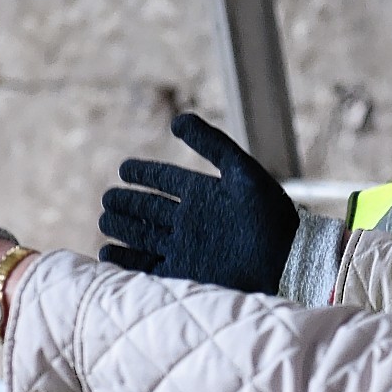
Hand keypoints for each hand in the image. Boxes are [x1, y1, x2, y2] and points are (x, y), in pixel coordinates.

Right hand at [98, 113, 297, 293]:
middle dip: (127, 202)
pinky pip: (148, 266)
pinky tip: (108, 253)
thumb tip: (176, 120)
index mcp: (204, 193)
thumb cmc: (269, 213)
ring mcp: (186, 246)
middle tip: (109, 197)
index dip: (144, 173)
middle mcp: (191, 219)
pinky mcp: (184, 271)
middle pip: (149, 208)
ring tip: (105, 219)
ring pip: (144, 235)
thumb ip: (211, 143)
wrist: (285, 258)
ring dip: (123, 228)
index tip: (124, 168)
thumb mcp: (240, 171)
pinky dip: (127, 262)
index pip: (165, 179)